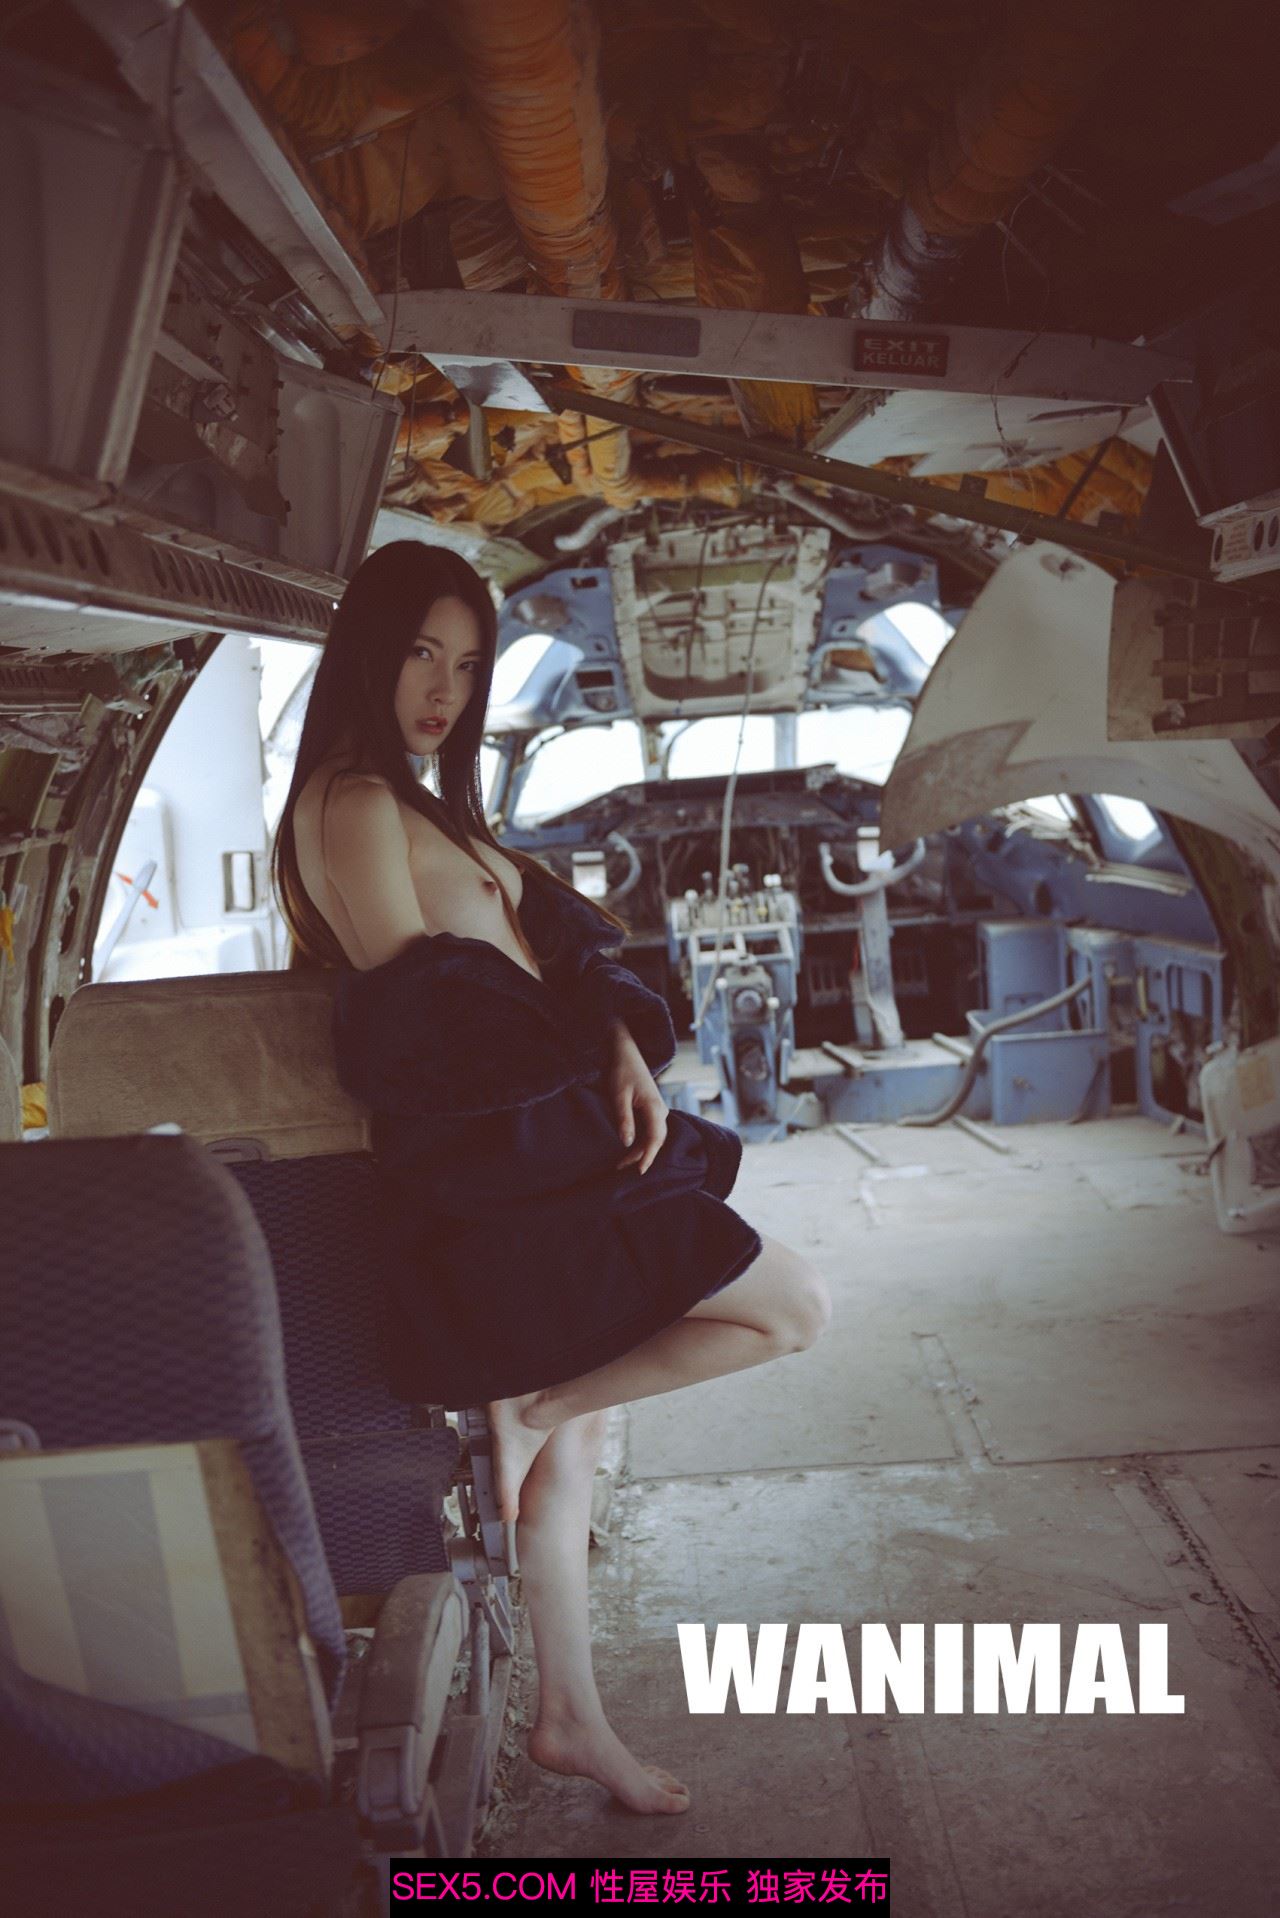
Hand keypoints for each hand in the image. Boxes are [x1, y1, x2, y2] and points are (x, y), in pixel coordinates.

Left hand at [606, 1019, 668, 1174]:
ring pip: (653, 1136)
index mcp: (655, 1108)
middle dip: (641, 1156)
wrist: (626, 1052)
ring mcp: (657, 1109)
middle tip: (622, 1168)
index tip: (639, 1171)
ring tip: (623, 1162)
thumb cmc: (622, 1071)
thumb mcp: (618, 1095)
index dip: (648, 1157)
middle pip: (656, 1140)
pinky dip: (641, 1141)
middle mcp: (661, 1110)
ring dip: (640, 1149)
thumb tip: (627, 1143)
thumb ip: (624, 1119)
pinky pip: (650, 1130)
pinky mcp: (651, 1109)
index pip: (655, 1139)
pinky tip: (630, 1147)